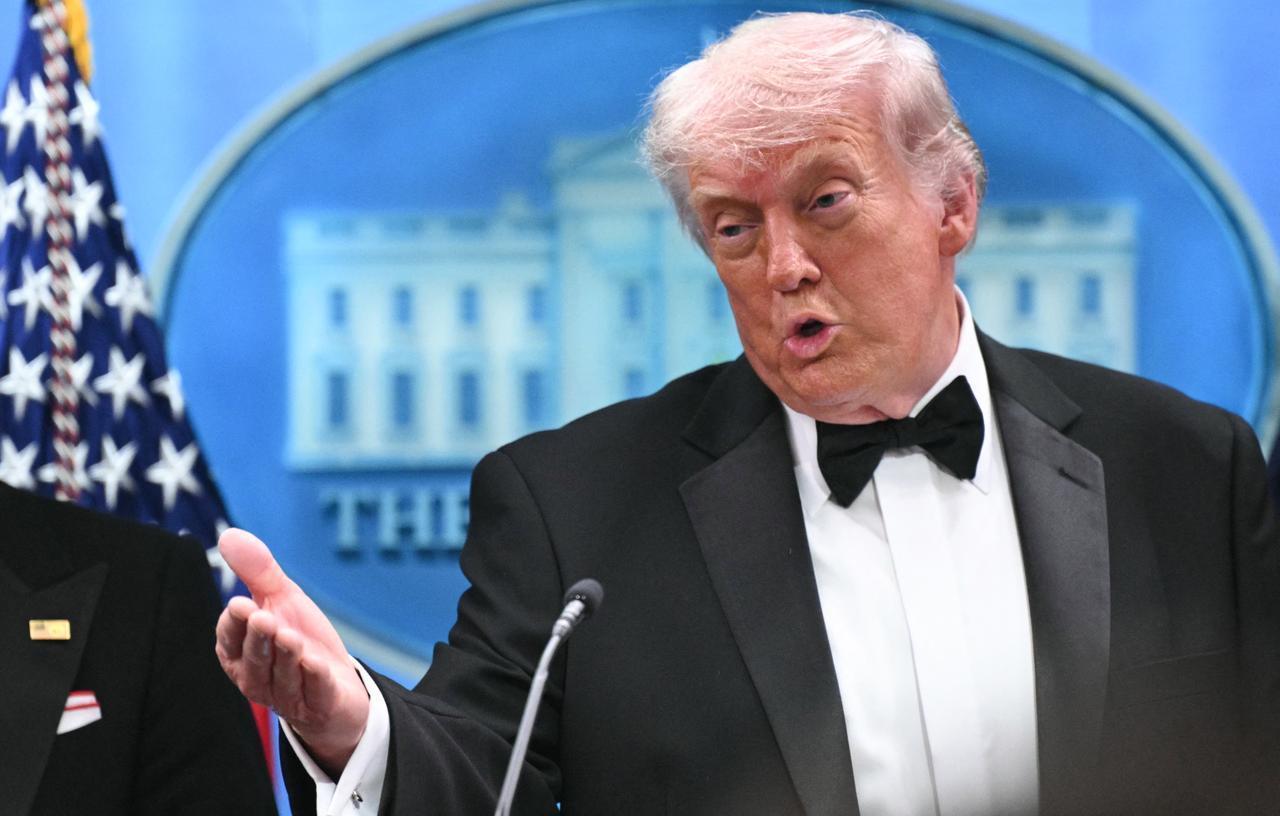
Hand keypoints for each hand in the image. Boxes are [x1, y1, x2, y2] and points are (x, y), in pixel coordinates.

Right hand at [214, 528, 369, 774]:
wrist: (337, 686)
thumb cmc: (300, 641)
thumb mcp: (282, 601)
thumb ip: (257, 572)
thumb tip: (229, 535)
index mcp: (241, 654)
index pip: (229, 641)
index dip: (233, 625)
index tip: (240, 604)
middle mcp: (257, 679)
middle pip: (254, 660)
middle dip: (258, 640)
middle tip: (262, 617)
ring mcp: (287, 697)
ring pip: (282, 679)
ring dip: (285, 658)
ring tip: (290, 636)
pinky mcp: (318, 707)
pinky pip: (314, 695)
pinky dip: (314, 679)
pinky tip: (316, 662)